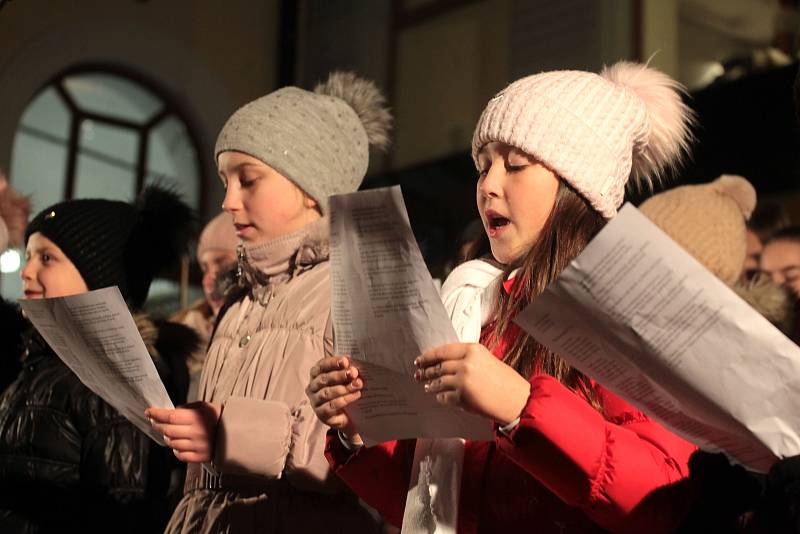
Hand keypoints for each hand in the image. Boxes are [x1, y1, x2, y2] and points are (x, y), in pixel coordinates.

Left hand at [145, 401, 220, 462]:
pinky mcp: (200, 457)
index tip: (148, 412)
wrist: (236, 432)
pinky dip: (175, 450)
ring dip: (166, 437)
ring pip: (172, 443)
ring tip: (167, 432)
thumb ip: (187, 408)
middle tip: (154, 422)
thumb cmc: (218, 416)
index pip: (170, 416)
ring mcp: (197, 446)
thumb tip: (171, 412)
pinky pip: (180, 455)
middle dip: (157, 425)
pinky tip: (177, 444)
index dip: (157, 414)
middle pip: (168, 430)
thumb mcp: (204, 406)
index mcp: (197, 418)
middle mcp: (195, 433)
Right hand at [306, 356, 363, 443]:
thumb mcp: (347, 379)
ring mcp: (315, 401)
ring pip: (327, 393)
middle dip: (340, 375)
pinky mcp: (321, 414)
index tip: (345, 361)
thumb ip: (348, 371)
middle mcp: (312, 387)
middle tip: (353, 373)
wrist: (349, 416)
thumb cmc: (345, 392)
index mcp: (316, 374)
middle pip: (324, 379)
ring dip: (344, 388)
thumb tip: (354, 365)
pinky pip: (331, 406)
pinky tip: (355, 395)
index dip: (332, 362)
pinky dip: (345, 400)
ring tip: (357, 385)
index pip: (321, 366)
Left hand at [414, 343, 530, 423]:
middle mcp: (466, 363)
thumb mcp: (487, 360)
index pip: (443, 350)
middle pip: (438, 366)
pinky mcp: (462, 397)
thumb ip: (468, 359)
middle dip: (426, 371)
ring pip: (438, 382)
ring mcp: (463, 380)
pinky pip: (444, 397)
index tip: (420, 360)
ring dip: (431, 385)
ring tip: (428, 387)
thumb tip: (446, 363)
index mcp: (473, 350)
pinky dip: (441, 398)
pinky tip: (441, 398)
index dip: (429, 356)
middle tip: (418, 375)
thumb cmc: (505, 381)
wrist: (518, 400)